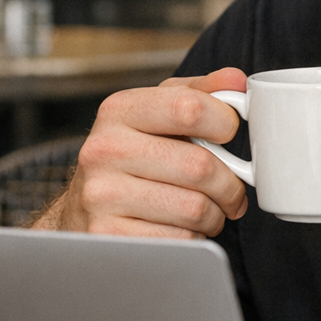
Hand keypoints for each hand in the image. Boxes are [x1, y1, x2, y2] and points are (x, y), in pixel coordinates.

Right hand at [33, 68, 248, 238]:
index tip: (228, 133)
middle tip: (232, 190)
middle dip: (230, 184)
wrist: (83, 206)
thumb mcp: (158, 111)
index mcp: (120, 110)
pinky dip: (194, 237)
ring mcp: (100, 195)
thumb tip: (237, 81)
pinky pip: (179, 240)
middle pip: (199, 166)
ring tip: (208, 209)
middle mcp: (104, 150)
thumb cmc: (134, 151)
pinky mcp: (107, 236)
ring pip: (194, 208)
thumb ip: (201, 92)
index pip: (189, 108)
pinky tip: (182, 227)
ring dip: (215, 214)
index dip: (224, 122)